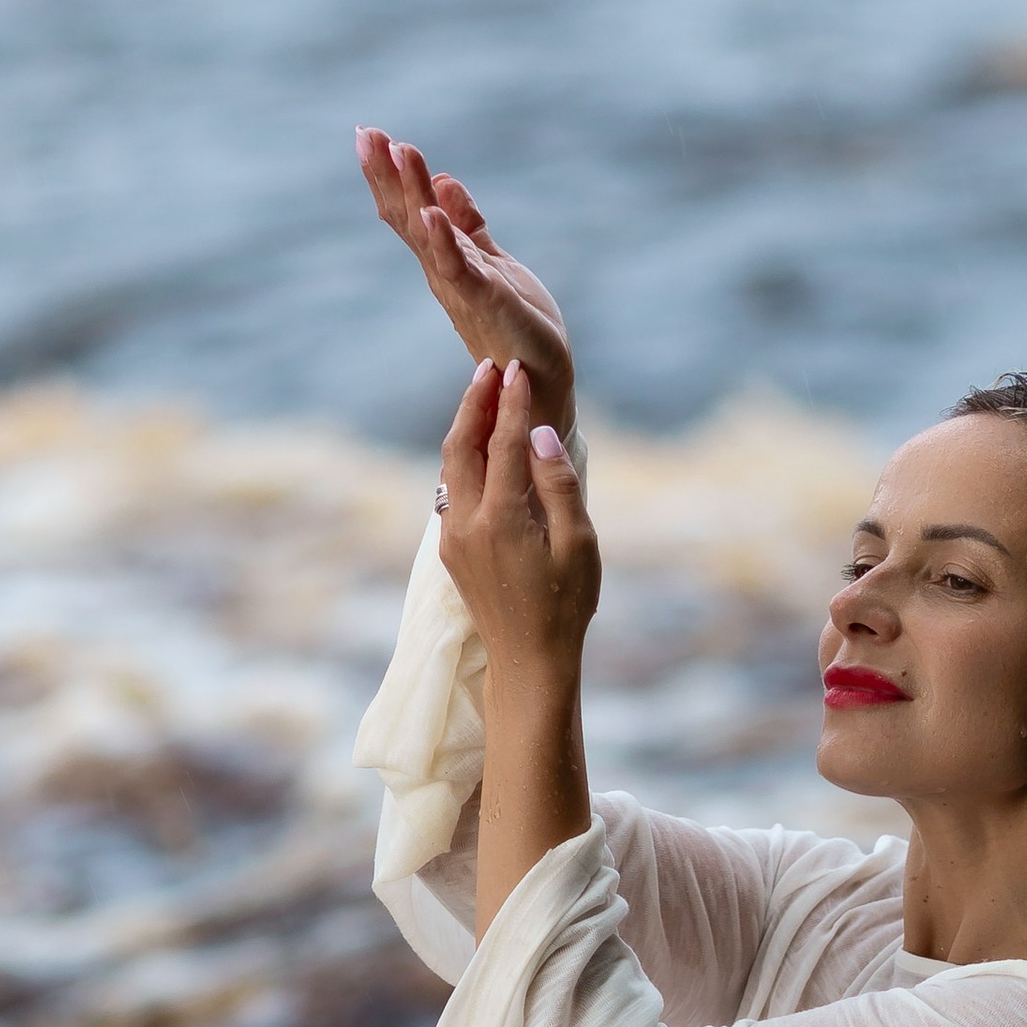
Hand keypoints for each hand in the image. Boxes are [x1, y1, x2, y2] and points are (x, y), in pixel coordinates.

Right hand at [356, 130, 575, 433]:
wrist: (540, 386)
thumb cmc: (517, 330)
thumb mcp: (492, 264)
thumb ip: (468, 226)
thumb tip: (443, 181)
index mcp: (447, 262)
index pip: (412, 212)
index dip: (391, 176)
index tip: (370, 135)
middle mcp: (445, 274)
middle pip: (409, 218)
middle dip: (388, 176)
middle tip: (365, 135)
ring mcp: (462, 288)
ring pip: (428, 235)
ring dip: (412, 194)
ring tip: (397, 151)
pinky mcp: (487, 303)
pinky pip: (459, 268)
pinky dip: (444, 240)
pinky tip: (432, 211)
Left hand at [437, 358, 600, 689]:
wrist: (529, 660)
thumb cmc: (566, 604)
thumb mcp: (578, 543)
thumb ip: (558, 484)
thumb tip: (540, 432)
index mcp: (500, 520)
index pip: (501, 444)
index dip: (510, 403)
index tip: (517, 369)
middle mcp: (466, 524)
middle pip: (460, 446)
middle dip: (474, 402)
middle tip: (489, 367)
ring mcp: (452, 538)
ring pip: (448, 466)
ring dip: (463, 427)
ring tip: (481, 394)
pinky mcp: (451, 550)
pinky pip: (450, 489)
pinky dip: (462, 458)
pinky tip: (477, 444)